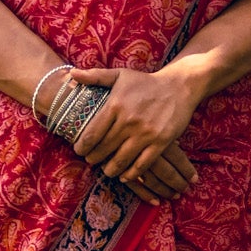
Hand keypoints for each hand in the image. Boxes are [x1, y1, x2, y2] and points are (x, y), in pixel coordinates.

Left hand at [69, 64, 204, 196]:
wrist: (179, 86)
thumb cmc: (146, 82)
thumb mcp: (120, 75)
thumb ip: (95, 76)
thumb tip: (71, 74)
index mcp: (115, 105)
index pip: (91, 134)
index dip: (82, 146)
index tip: (79, 150)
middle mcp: (128, 121)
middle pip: (104, 149)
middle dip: (94, 159)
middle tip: (91, 161)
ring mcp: (145, 133)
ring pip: (121, 160)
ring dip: (110, 169)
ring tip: (107, 170)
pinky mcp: (160, 142)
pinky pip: (142, 165)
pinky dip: (131, 174)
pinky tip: (125, 175)